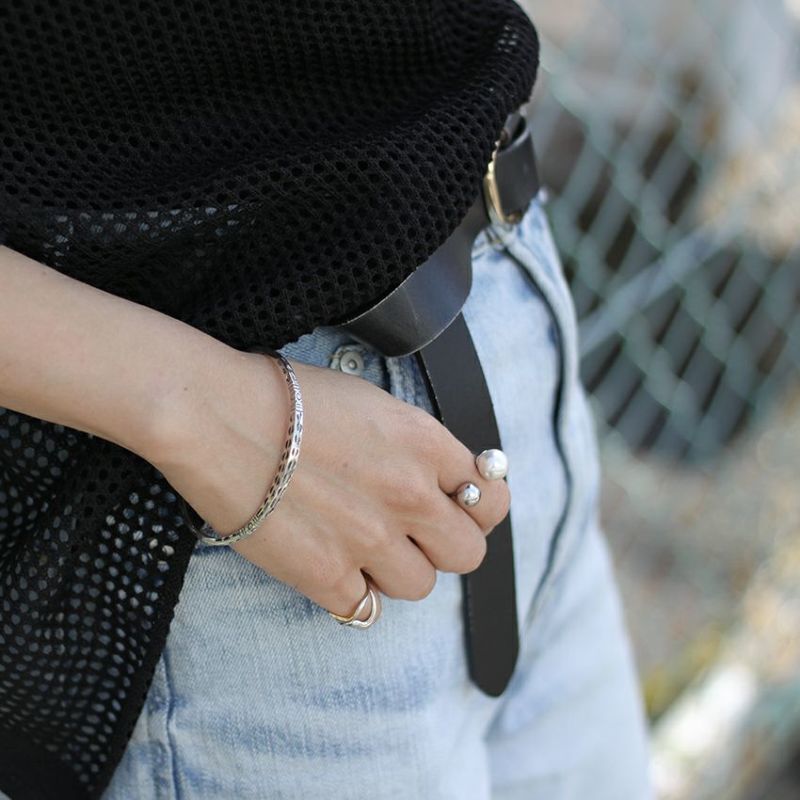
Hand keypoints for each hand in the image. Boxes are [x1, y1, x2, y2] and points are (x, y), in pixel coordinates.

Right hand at [151, 348, 510, 619]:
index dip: (477, 507)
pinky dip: (349, 591)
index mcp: (425, 444)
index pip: (491, 497)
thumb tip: (437, 477)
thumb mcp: (370, 402)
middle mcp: (409, 495)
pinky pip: (364, 608)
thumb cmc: (284, 396)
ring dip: (396, 570)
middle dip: (444, 545)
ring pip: (420, 585)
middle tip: (412, 533)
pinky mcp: (326, 576)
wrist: (216, 415)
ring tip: (359, 544)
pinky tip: (326, 561)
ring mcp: (370, 541)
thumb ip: (415, 444)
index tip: (459, 507)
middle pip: (468, 553)